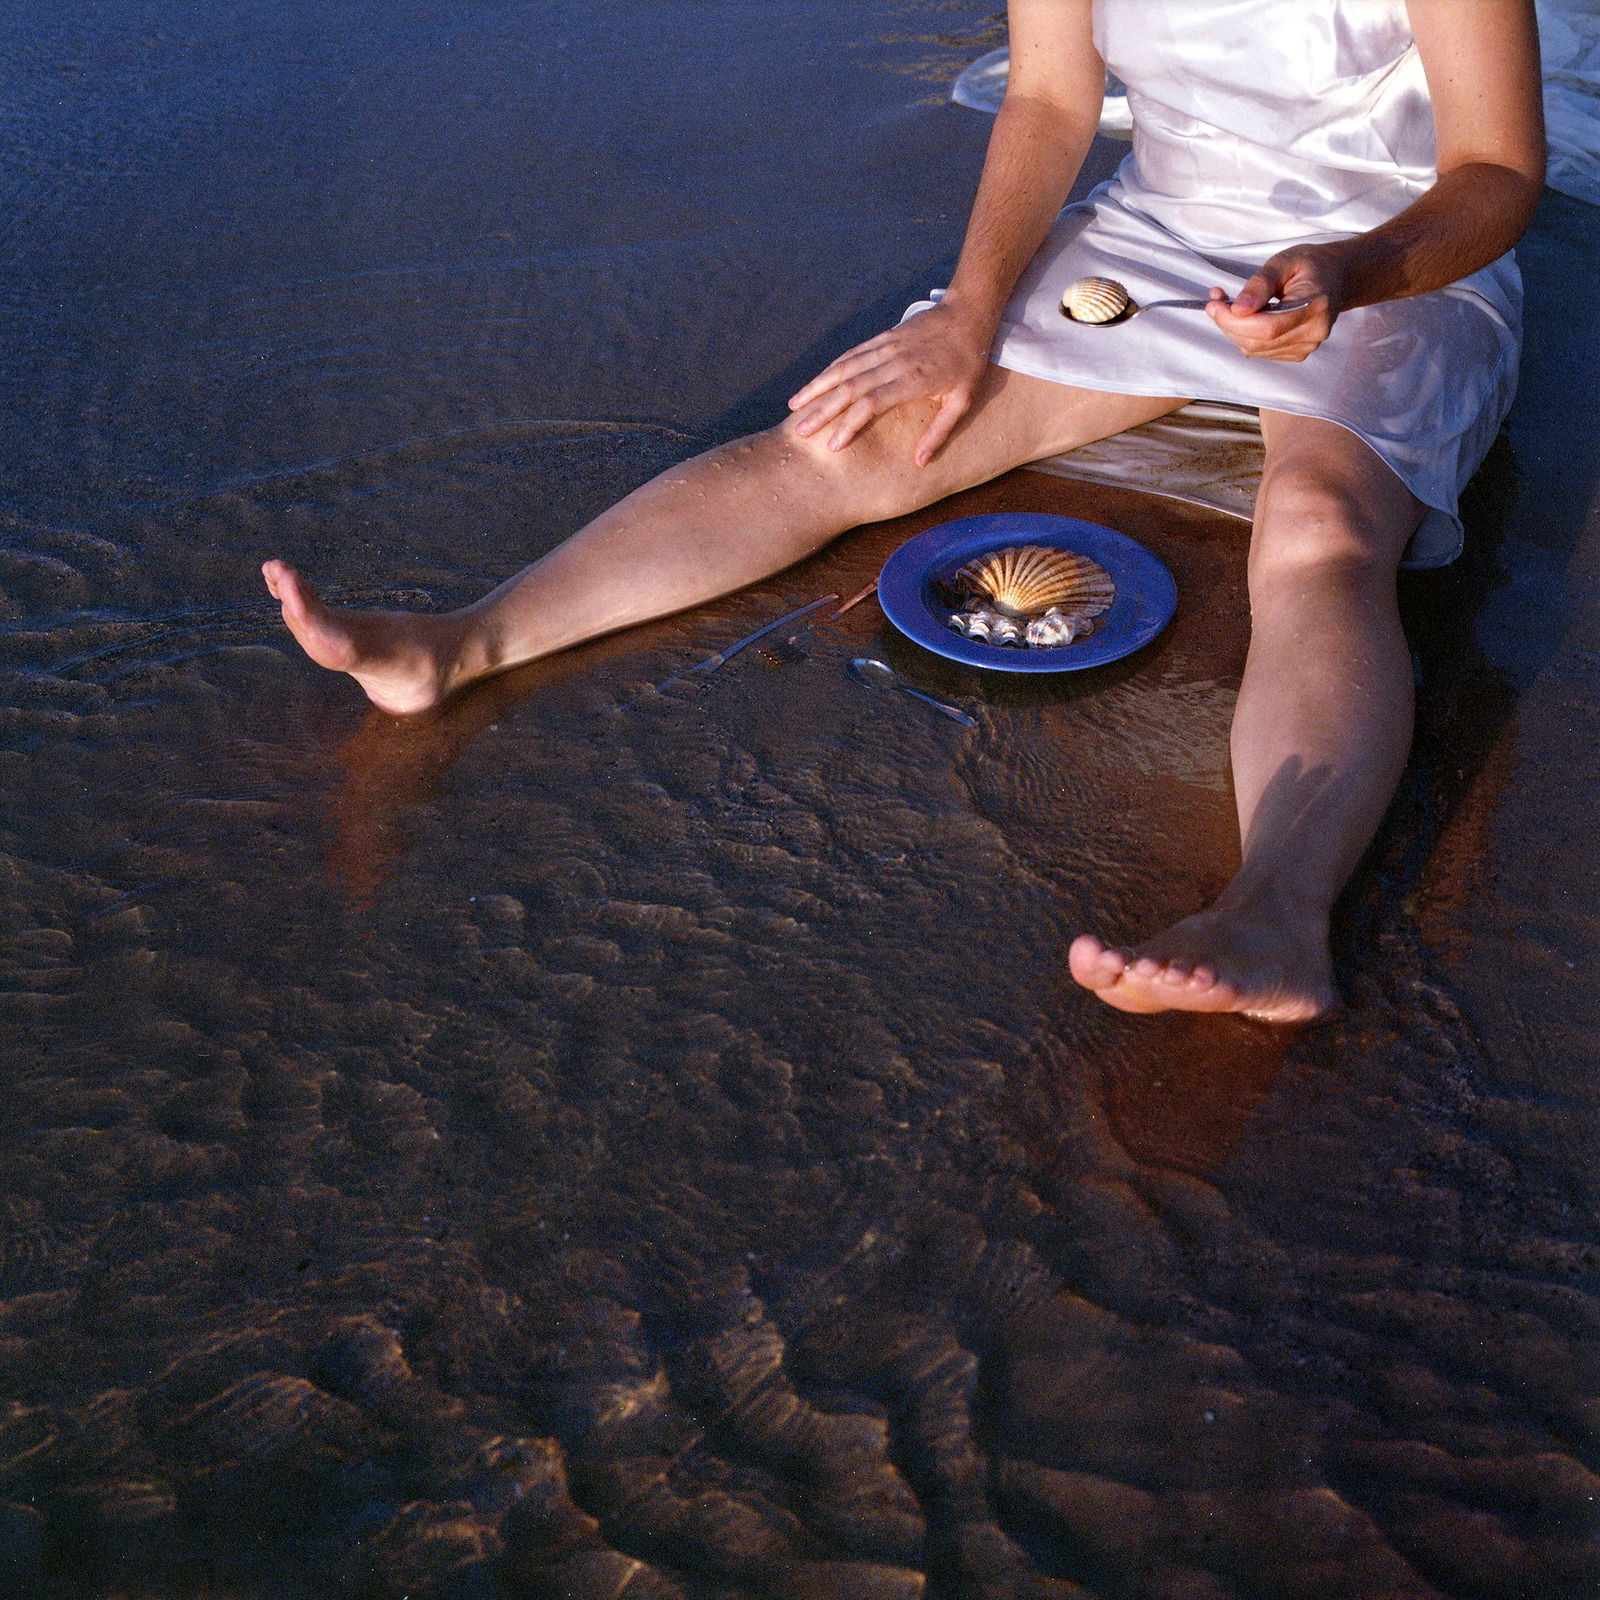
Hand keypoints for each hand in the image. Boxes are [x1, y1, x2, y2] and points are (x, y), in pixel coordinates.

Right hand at [786, 300, 994, 464]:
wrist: (967, 313)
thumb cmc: (969, 361)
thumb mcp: (963, 400)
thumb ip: (939, 432)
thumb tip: (920, 462)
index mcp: (913, 381)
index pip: (872, 404)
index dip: (849, 424)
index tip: (833, 444)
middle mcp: (894, 363)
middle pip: (850, 387)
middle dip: (822, 410)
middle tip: (800, 430)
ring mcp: (886, 347)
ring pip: (844, 367)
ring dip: (817, 386)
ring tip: (794, 405)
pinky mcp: (883, 336)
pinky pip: (852, 354)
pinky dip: (831, 368)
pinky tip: (816, 381)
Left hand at [1204, 244, 1349, 362]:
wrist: (1336, 278)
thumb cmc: (1311, 265)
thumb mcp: (1284, 262)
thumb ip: (1260, 284)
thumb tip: (1238, 309)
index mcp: (1315, 306)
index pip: (1268, 327)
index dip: (1235, 321)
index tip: (1213, 304)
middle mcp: (1313, 332)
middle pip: (1258, 341)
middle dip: (1228, 323)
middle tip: (1215, 302)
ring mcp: (1306, 346)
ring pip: (1255, 349)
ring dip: (1234, 329)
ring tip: (1229, 305)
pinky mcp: (1297, 353)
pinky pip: (1261, 351)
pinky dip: (1246, 336)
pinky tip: (1247, 318)